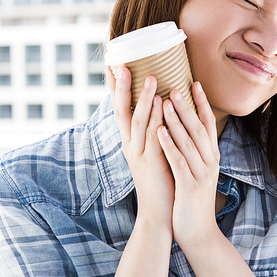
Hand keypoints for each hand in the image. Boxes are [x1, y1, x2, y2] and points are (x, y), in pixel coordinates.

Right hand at [109, 67, 173, 228]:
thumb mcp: (153, 152)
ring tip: (150, 77)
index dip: (115, 88)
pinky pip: (153, 137)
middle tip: (121, 64)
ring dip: (143, 99)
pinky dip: (157, 119)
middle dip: (121, 87)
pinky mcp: (151, 164)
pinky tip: (162, 104)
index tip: (113, 64)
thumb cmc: (160, 180)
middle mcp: (130, 145)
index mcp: (130, 141)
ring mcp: (139, 155)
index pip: (120, 109)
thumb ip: (153, 131)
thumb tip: (159, 106)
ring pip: (138, 121)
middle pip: (121, 111)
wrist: (158, 213)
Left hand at [157, 82, 219, 248]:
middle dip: (187, 106)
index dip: (202, 103)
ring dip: (176, 120)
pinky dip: (169, 145)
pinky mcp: (189, 187)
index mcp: (210, 156)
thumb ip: (194, 150)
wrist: (198, 232)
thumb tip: (186, 128)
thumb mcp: (197, 170)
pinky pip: (178, 162)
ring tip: (164, 100)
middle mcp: (209, 161)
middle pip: (198, 128)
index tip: (194, 82)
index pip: (208, 124)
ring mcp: (201, 174)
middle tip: (175, 85)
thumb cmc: (192, 199)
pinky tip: (159, 131)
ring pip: (188, 142)